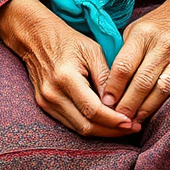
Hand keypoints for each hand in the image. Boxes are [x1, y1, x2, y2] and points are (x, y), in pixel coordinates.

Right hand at [0, 0, 140, 137]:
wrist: (36, 37)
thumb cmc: (68, 41)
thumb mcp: (92, 51)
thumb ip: (106, 78)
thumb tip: (119, 104)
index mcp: (65, 78)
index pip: (93, 110)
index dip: (114, 120)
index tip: (132, 123)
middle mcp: (52, 94)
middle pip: (86, 126)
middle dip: (112, 131)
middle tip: (134, 128)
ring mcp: (46, 102)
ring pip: (78, 129)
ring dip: (102, 132)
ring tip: (123, 128)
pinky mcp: (44, 106)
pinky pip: (70, 124)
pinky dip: (89, 126)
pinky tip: (104, 123)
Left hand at [101, 0, 169, 124]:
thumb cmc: (158, 22)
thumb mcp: (136, 29)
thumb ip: (124, 52)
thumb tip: (108, 80)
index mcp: (142, 35)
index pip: (124, 65)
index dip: (113, 87)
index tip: (104, 103)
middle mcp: (160, 45)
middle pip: (141, 82)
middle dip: (127, 104)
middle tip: (115, 119)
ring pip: (159, 89)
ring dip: (144, 108)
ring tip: (131, 121)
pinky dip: (161, 104)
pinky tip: (150, 114)